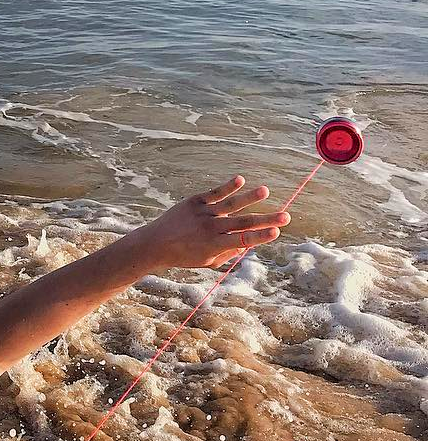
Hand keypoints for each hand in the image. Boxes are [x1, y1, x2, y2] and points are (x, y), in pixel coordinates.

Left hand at [137, 175, 290, 269]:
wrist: (155, 244)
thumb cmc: (184, 256)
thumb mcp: (208, 260)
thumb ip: (229, 252)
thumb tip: (249, 243)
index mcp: (214, 246)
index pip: (242, 240)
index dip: (260, 237)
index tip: (276, 232)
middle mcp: (209, 228)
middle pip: (242, 223)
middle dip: (265, 219)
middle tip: (286, 215)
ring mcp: (202, 213)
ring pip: (229, 204)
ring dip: (248, 197)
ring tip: (265, 191)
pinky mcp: (194, 202)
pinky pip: (213, 193)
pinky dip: (227, 187)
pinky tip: (241, 179)